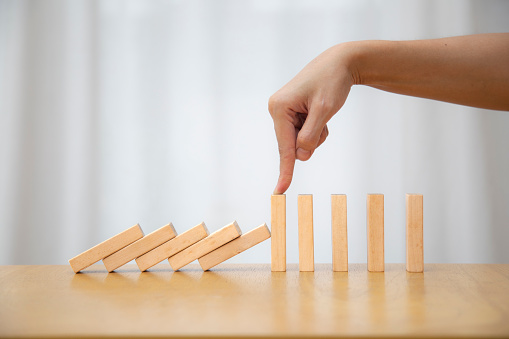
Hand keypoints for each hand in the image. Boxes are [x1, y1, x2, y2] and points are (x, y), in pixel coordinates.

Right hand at [268, 44, 354, 193]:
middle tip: (323, 118)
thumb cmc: (332, 82)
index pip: (285, 147)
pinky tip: (320, 111)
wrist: (340, 62)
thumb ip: (310, 136)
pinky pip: (303, 133)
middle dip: (311, 139)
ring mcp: (283, 111)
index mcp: (279, 108)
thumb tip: (300, 157)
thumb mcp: (324, 110)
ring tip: (323, 111)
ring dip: (315, 133)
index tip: (280, 191)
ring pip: (300, 140)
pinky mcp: (291, 112)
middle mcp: (277, 109)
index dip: (285, 171)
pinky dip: (316, 128)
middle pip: (293, 144)